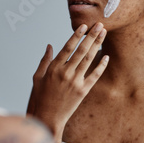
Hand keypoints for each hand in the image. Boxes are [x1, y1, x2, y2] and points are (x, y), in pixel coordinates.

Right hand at [27, 23, 108, 142]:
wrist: (47, 117)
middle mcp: (65, 73)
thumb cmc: (39, 98)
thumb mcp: (37, 77)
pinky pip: (94, 76)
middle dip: (91, 36)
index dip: (76, 35)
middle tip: (100, 24)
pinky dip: (101, 66)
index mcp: (53, 68)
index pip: (67, 47)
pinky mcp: (82, 91)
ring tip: (103, 34)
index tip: (84, 25)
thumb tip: (50, 45)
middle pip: (81, 50)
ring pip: (89, 60)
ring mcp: (75, 82)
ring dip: (97, 45)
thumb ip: (44, 61)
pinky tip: (106, 56)